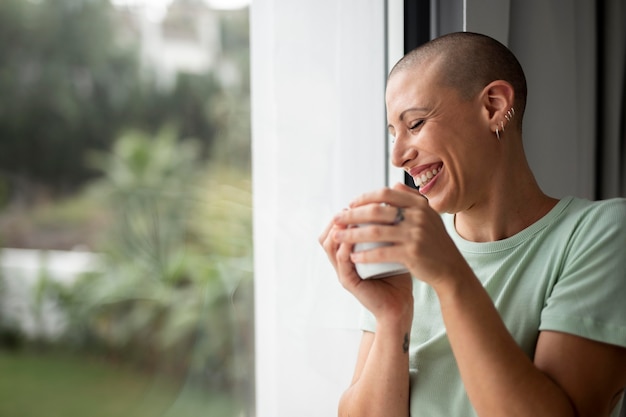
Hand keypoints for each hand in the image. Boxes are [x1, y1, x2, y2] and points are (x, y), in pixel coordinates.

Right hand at [319, 206, 412, 325]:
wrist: (400, 303)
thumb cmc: (398, 275)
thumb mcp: (391, 247)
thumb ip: (387, 229)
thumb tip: (393, 203)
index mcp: (349, 253)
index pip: (336, 230)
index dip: (343, 215)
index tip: (356, 203)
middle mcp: (342, 261)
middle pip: (327, 236)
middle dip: (336, 220)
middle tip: (349, 208)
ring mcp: (343, 272)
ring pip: (330, 246)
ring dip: (338, 231)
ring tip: (349, 219)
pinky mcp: (348, 282)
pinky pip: (341, 261)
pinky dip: (345, 248)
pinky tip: (353, 239)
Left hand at [333, 183, 467, 289]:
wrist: (450, 269)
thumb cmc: (434, 243)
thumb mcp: (428, 216)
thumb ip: (411, 199)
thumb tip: (394, 185)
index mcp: (419, 204)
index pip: (385, 193)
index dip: (364, 197)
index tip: (350, 204)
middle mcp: (418, 216)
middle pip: (376, 210)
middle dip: (352, 214)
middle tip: (336, 219)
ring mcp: (415, 234)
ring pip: (375, 232)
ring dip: (352, 234)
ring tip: (337, 237)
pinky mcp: (412, 253)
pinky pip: (381, 252)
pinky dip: (365, 254)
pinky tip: (353, 256)